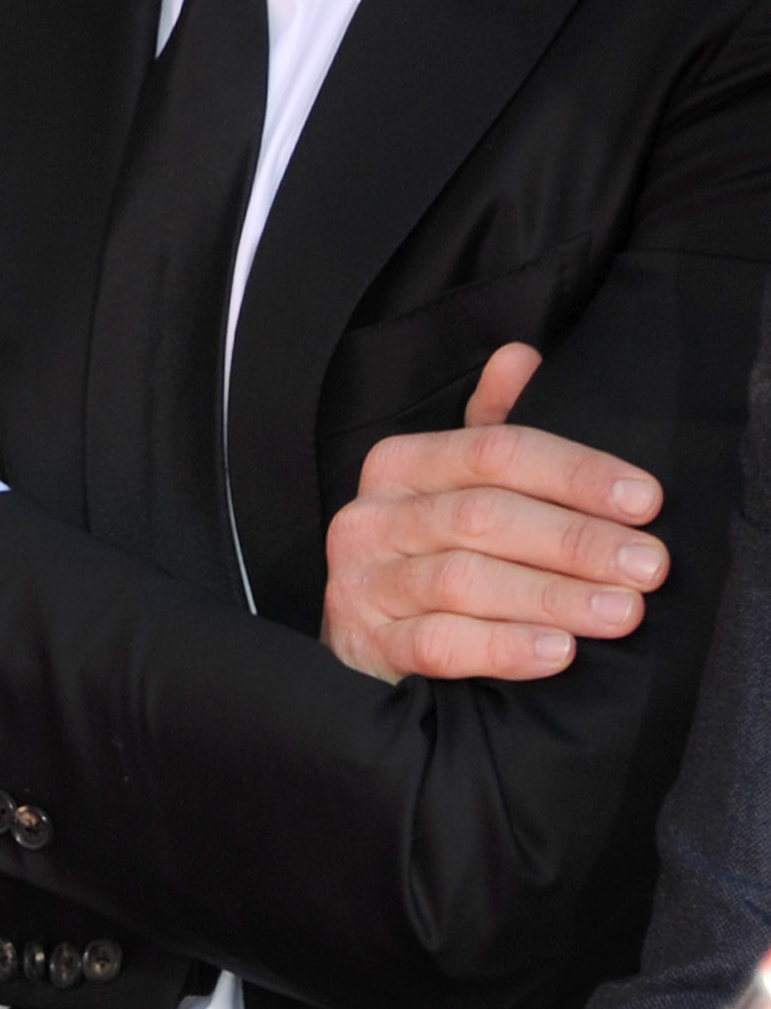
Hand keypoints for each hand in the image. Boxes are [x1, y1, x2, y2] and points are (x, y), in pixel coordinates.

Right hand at [324, 344, 668, 681]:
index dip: (574, 473)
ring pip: (462, 579)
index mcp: (399, 465)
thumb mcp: (454, 486)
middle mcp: (371, 517)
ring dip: (551, 596)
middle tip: (647, 565)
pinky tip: (558, 652)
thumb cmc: (430, 554)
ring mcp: (361, 582)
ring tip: (619, 611)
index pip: (492, 452)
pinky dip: (503, 648)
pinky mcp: (364, 643)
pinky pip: (438, 644)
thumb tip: (520, 356)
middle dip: (574, 540)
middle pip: (480, 515)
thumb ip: (489, 429)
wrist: (368, 640)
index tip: (645, 501)